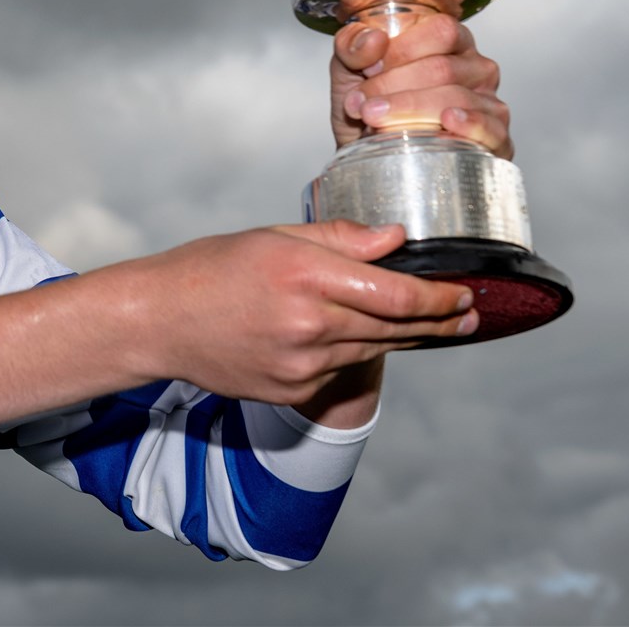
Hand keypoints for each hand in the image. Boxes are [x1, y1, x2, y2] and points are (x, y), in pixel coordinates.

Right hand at [118, 220, 475, 409]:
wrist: (160, 321)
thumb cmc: (212, 269)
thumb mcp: (274, 237)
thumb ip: (340, 238)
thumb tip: (396, 239)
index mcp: (304, 274)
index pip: (395, 294)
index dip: (440, 297)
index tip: (464, 292)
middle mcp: (308, 323)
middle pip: (395, 328)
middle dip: (439, 321)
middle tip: (469, 314)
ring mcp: (301, 364)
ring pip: (373, 351)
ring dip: (404, 338)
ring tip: (431, 327)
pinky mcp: (292, 390)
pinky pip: (340, 370)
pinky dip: (354, 353)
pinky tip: (358, 340)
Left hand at [330, 15, 511, 157]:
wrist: (369, 155)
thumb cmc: (369, 106)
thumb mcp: (348, 70)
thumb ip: (352, 46)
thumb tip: (373, 39)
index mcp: (448, 42)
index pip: (439, 31)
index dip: (401, 50)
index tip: (367, 71)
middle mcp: (475, 68)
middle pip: (443, 68)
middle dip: (395, 86)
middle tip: (362, 105)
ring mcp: (489, 103)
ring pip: (457, 99)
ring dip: (411, 109)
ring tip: (375, 120)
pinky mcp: (496, 138)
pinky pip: (489, 128)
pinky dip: (469, 125)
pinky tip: (448, 122)